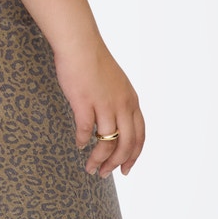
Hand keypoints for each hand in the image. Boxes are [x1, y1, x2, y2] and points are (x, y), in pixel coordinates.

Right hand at [53, 35, 145, 177]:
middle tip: (104, 173)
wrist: (81, 45)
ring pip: (106, 142)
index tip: (126, 169)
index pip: (139, 136)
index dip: (133, 156)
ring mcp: (104, 104)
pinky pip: (84, 130)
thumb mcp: (117, 85)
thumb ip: (118, 104)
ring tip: (90, 168)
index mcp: (132, 102)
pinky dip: (81, 141)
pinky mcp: (85, 102)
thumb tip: (112, 125)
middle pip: (126, 144)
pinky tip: (78, 145)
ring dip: (99, 159)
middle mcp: (122, 105)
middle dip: (116, 163)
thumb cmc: (94, 63)